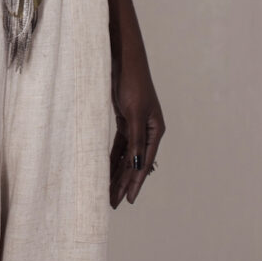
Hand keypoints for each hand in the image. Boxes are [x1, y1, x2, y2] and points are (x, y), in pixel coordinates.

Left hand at [109, 50, 164, 207]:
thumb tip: (137, 166)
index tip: (129, 201)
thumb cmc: (132, 82)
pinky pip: (118, 144)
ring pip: (126, 155)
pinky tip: (105, 169)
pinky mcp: (124, 118)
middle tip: (112, 203)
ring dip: (117, 172)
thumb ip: (135, 140)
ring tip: (108, 192)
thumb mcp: (134, 112)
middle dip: (124, 182)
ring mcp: (135, 124)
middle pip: (135, 162)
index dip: (136, 182)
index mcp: (156, 129)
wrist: (123, 58)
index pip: (144, 162)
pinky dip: (112, 157)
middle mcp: (148, 129)